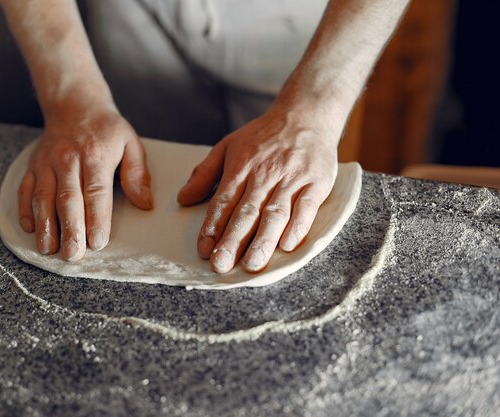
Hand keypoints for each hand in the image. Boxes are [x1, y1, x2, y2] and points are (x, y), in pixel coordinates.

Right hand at [18, 106, 152, 260]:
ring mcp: (47, 162)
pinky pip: (25, 189)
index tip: (98, 241)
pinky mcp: (33, 166)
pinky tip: (30, 228)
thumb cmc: (106, 129)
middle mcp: (68, 159)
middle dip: (70, 229)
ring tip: (48, 249)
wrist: (74, 104)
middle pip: (68, 198)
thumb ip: (138, 174)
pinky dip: (25, 209)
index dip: (97, 218)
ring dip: (45, 225)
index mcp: (95, 155)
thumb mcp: (130, 143)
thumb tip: (144, 203)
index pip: (96, 191)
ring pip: (43, 197)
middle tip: (73, 254)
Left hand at [177, 104, 338, 272]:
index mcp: (241, 167)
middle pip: (247, 212)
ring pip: (275, 214)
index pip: (224, 201)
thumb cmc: (263, 135)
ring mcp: (292, 179)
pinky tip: (288, 245)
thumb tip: (182, 199)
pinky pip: (306, 207)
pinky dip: (298, 226)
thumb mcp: (228, 146)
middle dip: (233, 241)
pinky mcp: (316, 183)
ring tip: (251, 264)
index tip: (204, 250)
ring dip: (263, 241)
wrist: (306, 114)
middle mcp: (265, 175)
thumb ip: (205, 174)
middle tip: (221, 265)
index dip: (213, 226)